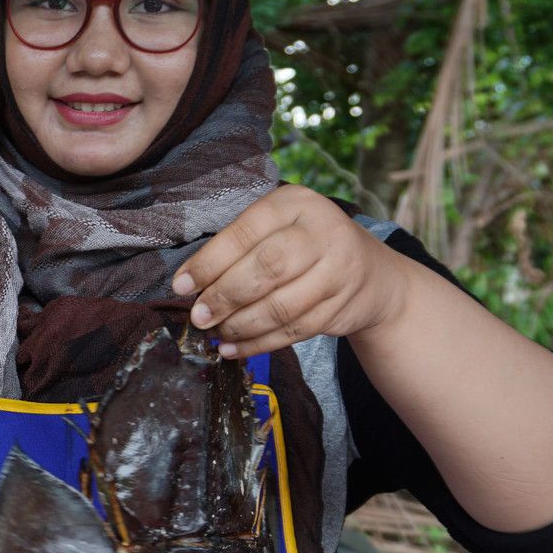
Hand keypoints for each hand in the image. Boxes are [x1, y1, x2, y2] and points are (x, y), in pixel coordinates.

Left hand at [171, 184, 406, 357]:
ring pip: (281, 306)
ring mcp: (339, 270)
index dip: (209, 262)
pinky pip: (294, 331)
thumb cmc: (303, 245)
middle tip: (198, 317)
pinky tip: (234, 349)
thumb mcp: (278, 226)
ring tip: (215, 334)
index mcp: (296, 203)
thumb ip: (241, 245)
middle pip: (267, 268)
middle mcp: (324, 231)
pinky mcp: (343, 306)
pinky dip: (259, 344)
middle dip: (225, 297)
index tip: (181, 285)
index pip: (245, 232)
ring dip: (241, 326)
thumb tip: (188, 282)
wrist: (371, 273)